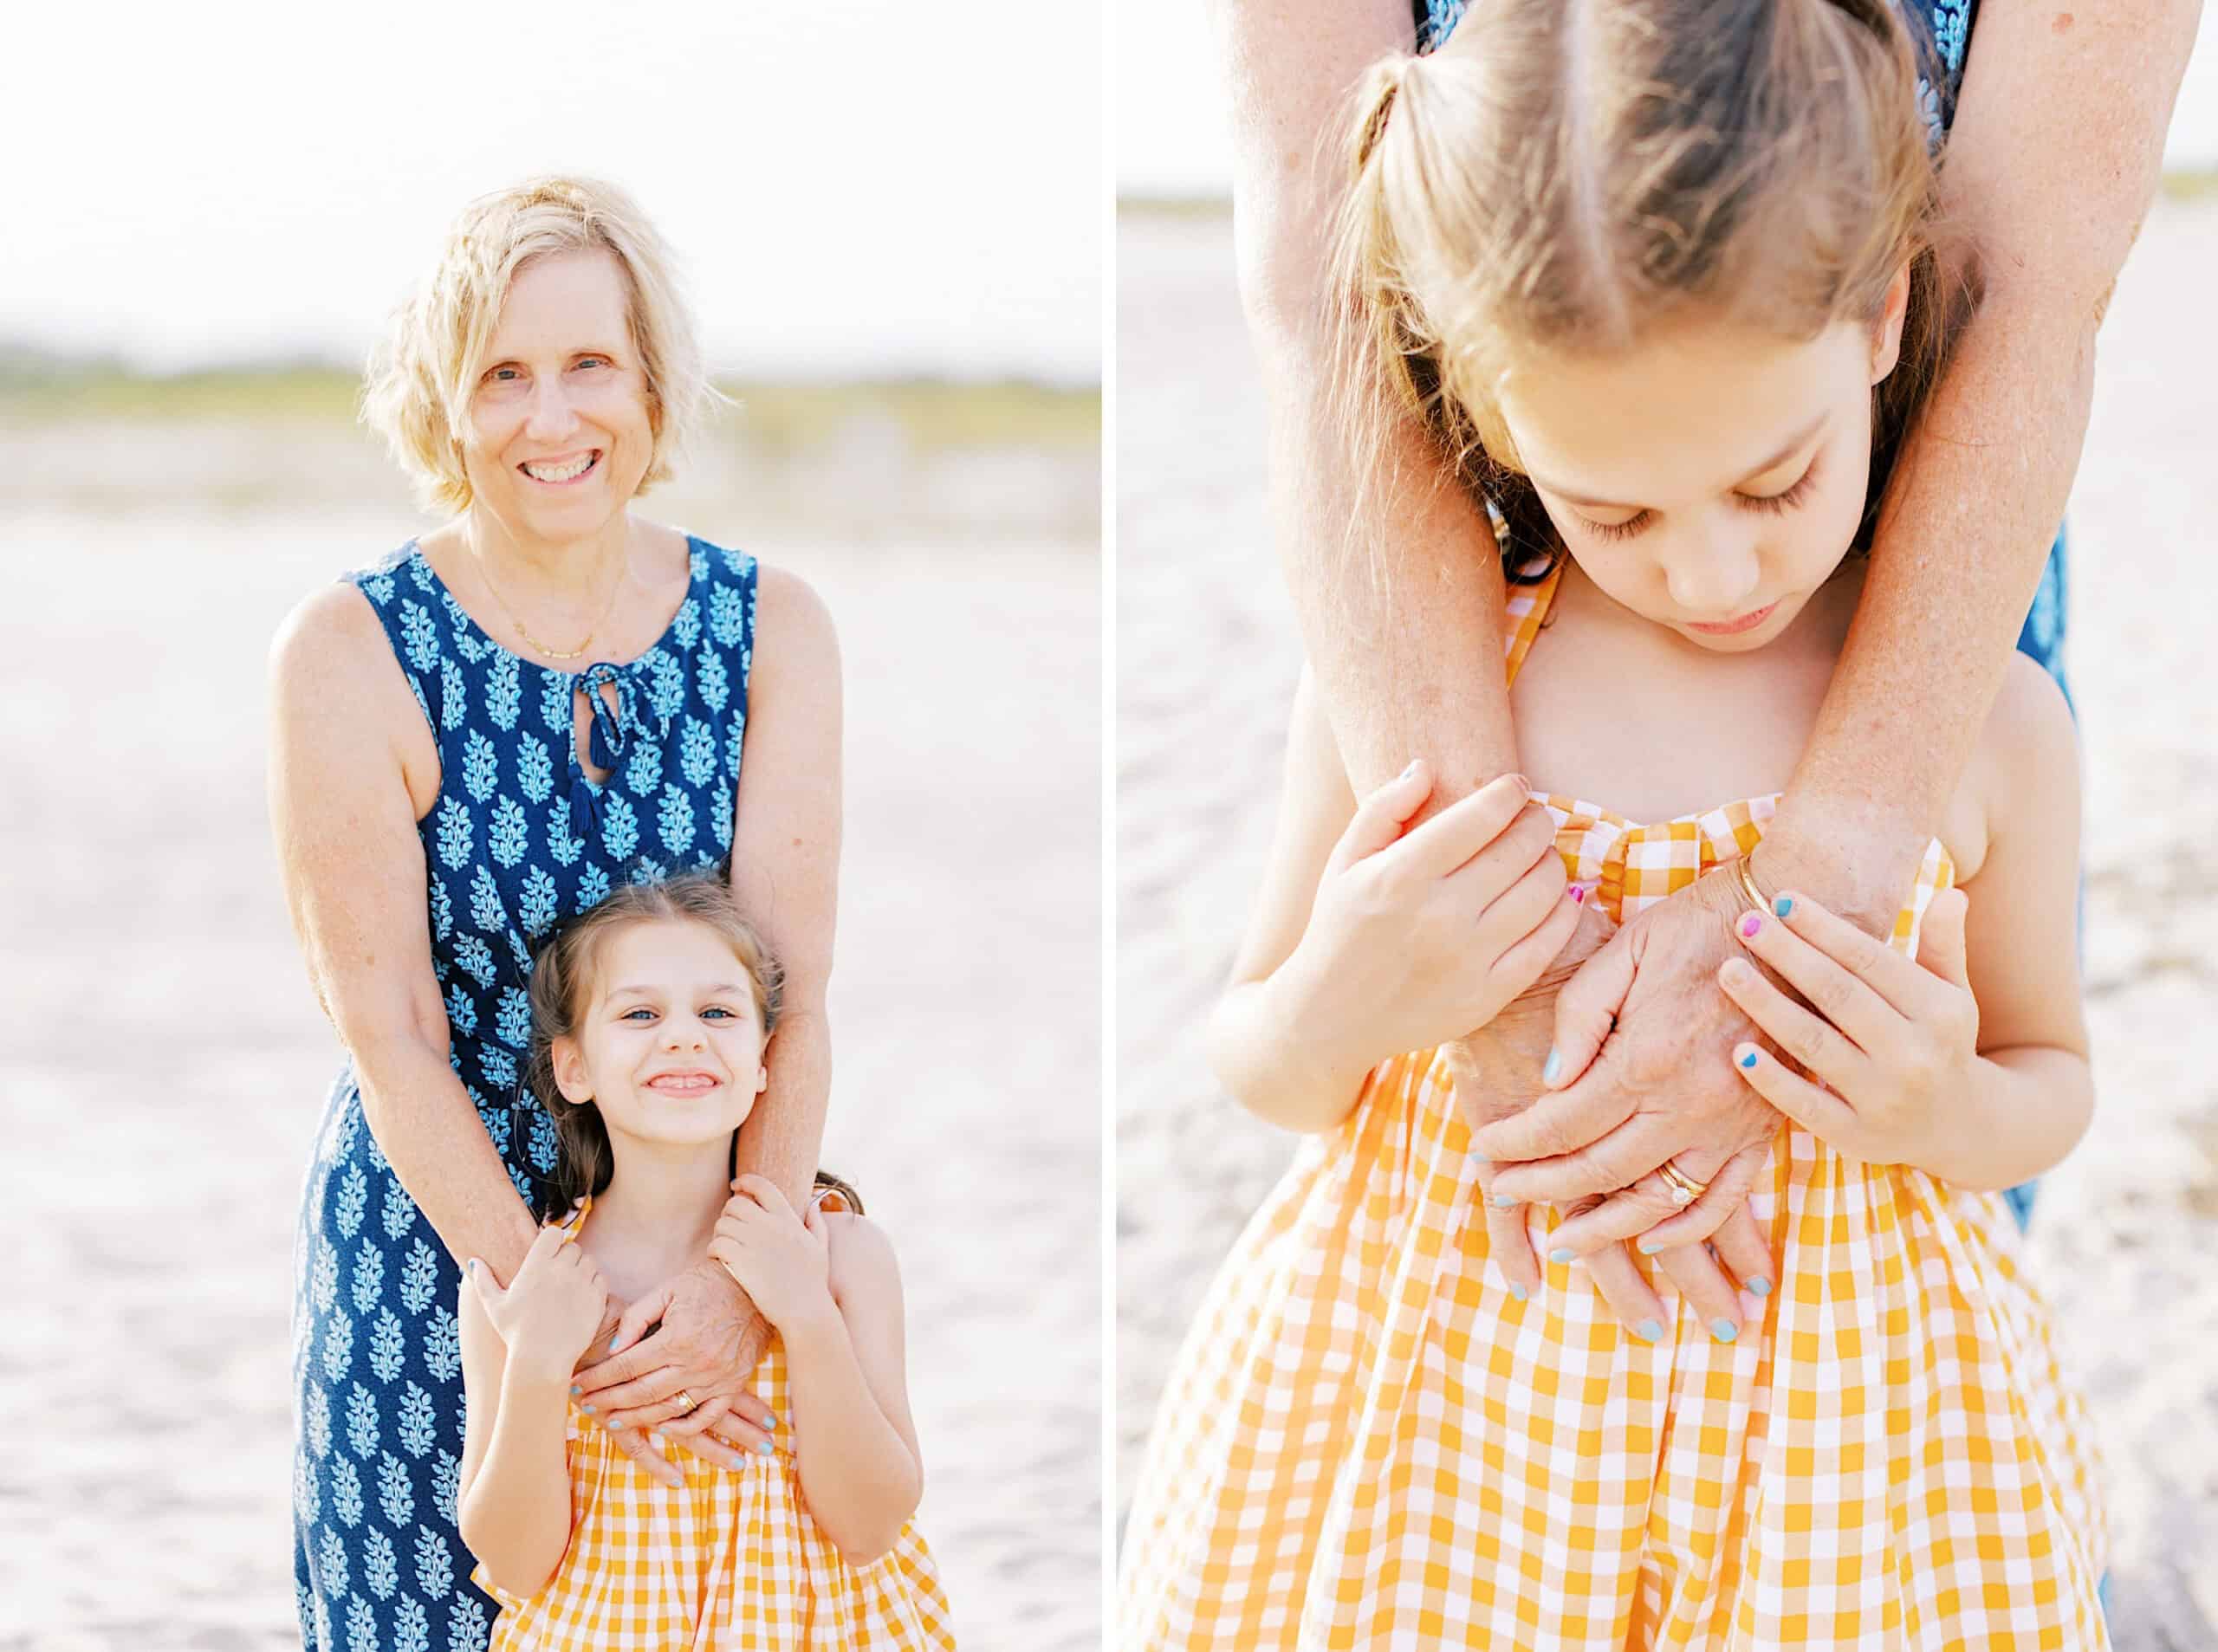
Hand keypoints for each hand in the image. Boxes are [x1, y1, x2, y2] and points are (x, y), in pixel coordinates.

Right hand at [465, 1226, 606, 1381]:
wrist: (542, 1359)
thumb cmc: (515, 1333)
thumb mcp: (494, 1306)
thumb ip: (484, 1280)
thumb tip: (474, 1260)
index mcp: (536, 1265)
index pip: (554, 1233)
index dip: (552, 1241)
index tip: (548, 1254)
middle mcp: (561, 1269)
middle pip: (572, 1248)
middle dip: (566, 1258)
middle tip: (557, 1278)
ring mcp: (581, 1282)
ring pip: (589, 1262)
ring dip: (581, 1270)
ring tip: (569, 1289)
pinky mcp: (597, 1297)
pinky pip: (600, 1279)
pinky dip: (594, 1285)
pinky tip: (580, 1299)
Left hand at [573, 1262, 778, 1485]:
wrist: (754, 1284)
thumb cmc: (706, 1284)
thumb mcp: (667, 1291)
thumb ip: (636, 1319)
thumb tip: (612, 1351)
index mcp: (676, 1338)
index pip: (626, 1367)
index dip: (598, 1378)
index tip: (578, 1385)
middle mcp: (695, 1363)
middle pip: (641, 1393)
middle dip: (608, 1401)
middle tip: (585, 1405)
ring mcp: (716, 1377)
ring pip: (668, 1410)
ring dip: (636, 1418)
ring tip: (612, 1420)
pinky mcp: (733, 1385)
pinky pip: (706, 1417)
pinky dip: (683, 1428)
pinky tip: (662, 1427)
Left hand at [708, 1176, 834, 1332]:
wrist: (805, 1311)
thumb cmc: (813, 1283)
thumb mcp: (821, 1248)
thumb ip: (817, 1223)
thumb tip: (814, 1204)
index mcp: (789, 1219)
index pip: (763, 1186)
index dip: (746, 1181)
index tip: (736, 1186)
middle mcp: (771, 1226)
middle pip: (736, 1204)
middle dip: (729, 1213)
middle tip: (730, 1227)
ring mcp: (755, 1243)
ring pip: (723, 1223)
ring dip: (720, 1233)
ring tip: (724, 1246)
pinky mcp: (742, 1262)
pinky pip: (717, 1244)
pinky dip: (713, 1250)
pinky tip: (718, 1258)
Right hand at [1282, 763, 1582, 1063]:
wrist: (1329, 1018)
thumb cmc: (1338, 929)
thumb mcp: (1344, 862)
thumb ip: (1383, 809)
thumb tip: (1425, 768)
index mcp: (1401, 875)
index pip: (1481, 816)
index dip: (1511, 792)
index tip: (1516, 786)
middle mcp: (1438, 915)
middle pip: (1522, 849)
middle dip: (1538, 822)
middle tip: (1534, 819)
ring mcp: (1467, 959)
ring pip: (1545, 891)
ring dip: (1553, 863)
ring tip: (1540, 857)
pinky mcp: (1487, 995)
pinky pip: (1549, 942)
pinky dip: (1564, 912)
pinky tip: (1555, 899)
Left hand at [1467, 865, 1783, 1331]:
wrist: (1787, 919)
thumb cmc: (1695, 926)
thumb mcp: (1621, 953)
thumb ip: (1580, 1020)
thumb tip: (1548, 1084)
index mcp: (1644, 1059)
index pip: (1560, 1124)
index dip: (1514, 1144)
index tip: (1481, 1150)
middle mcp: (1688, 1104)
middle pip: (1599, 1172)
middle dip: (1542, 1189)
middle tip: (1502, 1191)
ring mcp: (1731, 1124)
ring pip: (1658, 1203)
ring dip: (1607, 1231)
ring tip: (1564, 1245)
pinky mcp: (1764, 1130)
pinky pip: (1724, 1200)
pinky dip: (1687, 1230)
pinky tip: (1651, 1241)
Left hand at [1719, 887, 1976, 1168]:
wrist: (1961, 1128)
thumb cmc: (1939, 1042)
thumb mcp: (1952, 994)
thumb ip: (1943, 945)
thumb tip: (1950, 893)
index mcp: (1939, 1011)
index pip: (1871, 961)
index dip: (1825, 928)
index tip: (1781, 899)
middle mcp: (1915, 1055)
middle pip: (1838, 995)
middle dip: (1789, 955)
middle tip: (1745, 921)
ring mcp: (1884, 1099)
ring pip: (1815, 1044)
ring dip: (1767, 1005)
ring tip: (1728, 970)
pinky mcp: (1855, 1135)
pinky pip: (1805, 1104)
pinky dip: (1771, 1080)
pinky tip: (1737, 1051)